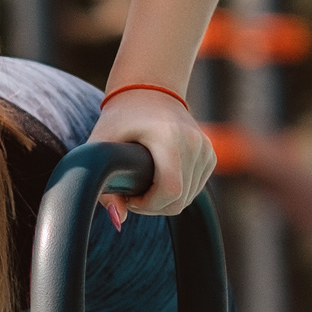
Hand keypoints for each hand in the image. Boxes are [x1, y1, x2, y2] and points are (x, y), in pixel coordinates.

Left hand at [92, 86, 212, 222]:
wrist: (148, 91)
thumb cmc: (120, 119)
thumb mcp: (101, 147)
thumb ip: (104, 186)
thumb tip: (120, 220)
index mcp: (169, 137)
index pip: (171, 191)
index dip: (148, 205)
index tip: (129, 196)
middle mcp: (194, 142)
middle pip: (180, 200)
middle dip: (153, 206)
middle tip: (132, 193)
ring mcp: (205, 149)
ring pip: (188, 198)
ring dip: (164, 200)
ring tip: (143, 183)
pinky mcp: (210, 155)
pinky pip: (195, 189)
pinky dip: (177, 192)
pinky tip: (158, 177)